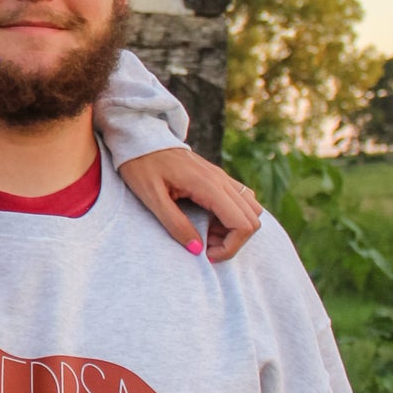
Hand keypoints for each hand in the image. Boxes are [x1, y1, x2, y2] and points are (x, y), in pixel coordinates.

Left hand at [117, 145, 261, 262]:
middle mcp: (221, 180)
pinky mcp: (217, 176)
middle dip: (233, 241)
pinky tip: (207, 220)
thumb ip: (175, 224)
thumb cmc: (141, 166)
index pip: (243, 224)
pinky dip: (233, 216)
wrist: (139, 138)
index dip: (230, 247)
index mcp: (208, 185)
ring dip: (235, 228)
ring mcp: (221, 177)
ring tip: (206, 233)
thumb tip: (197, 250)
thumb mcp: (151, 198)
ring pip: (251, 209)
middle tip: (204, 245)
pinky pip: (241, 199)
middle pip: (253, 219)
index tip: (206, 254)